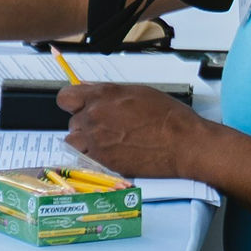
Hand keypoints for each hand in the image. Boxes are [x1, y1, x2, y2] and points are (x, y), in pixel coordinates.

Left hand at [61, 82, 212, 181]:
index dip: (73, 102)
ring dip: (85, 140)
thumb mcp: (139, 92)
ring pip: (74, 140)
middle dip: (85, 122)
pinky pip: (86, 156)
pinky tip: (113, 151)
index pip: (65, 97)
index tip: (79, 105)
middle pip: (72, 120)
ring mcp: (96, 141)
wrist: (184, 145)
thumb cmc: (169, 117)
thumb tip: (88, 88)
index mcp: (103, 96)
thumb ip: (108, 92)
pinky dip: (94, 154)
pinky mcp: (103, 161)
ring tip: (106, 139)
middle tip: (105, 125)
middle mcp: (94, 118)